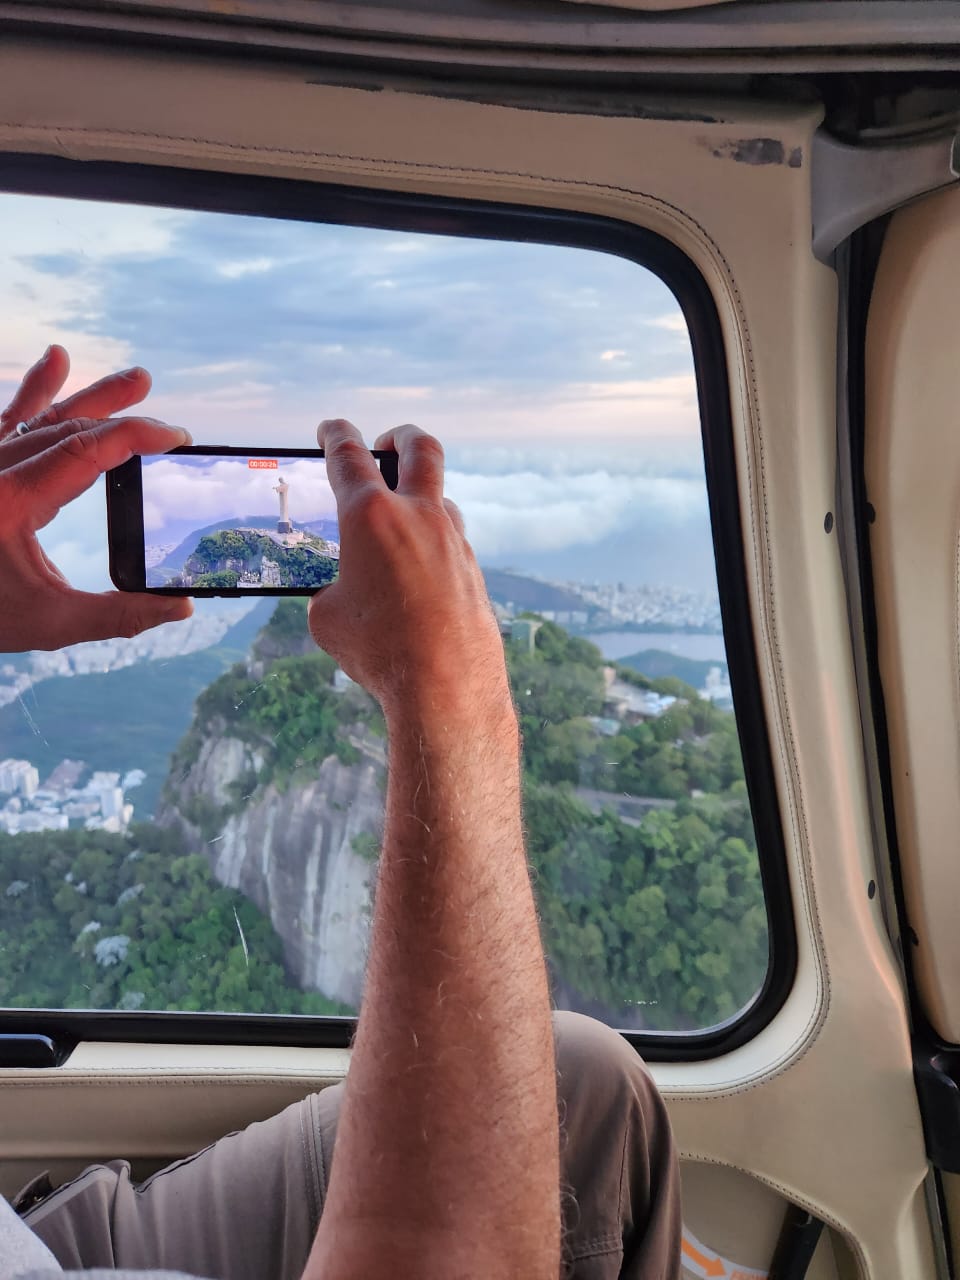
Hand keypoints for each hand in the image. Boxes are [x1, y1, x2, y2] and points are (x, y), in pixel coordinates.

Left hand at [0, 345, 193, 651]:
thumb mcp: (50, 623)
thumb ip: (118, 615)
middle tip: (172, 431)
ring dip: (92, 399)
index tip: (176, 438)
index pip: (86, 450)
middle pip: (71, 429)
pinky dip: (35, 392)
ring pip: (42, 418)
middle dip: (126, 422)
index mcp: (12, 501)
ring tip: (139, 380)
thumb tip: (181, 606)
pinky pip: (8, 419)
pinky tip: (56, 358)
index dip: (136, 436)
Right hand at [307, 419, 511, 724]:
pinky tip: (420, 570)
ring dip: (420, 497)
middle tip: (386, 442)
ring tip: (400, 521)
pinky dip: (433, 543)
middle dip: (399, 436)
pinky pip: (451, 542)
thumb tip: (343, 592)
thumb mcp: (328, 618)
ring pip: (441, 497)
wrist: (445, 686)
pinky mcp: (472, 569)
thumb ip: (331, 589)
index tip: (330, 429)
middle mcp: (418, 516)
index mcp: (370, 516)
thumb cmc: (379, 651)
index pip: (347, 456)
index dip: (334, 436)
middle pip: (418, 448)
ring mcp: (453, 540)